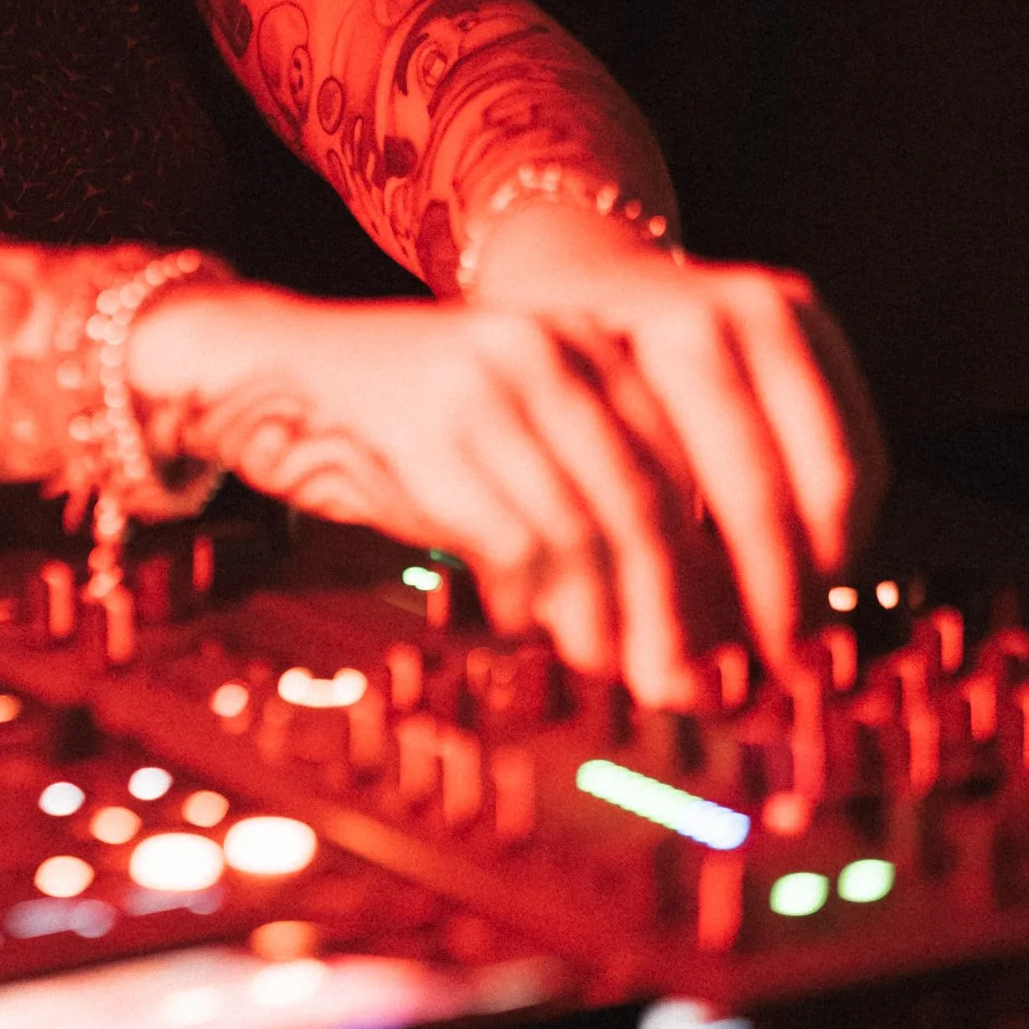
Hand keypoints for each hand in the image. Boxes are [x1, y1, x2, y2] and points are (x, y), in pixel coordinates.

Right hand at [129, 265, 884, 704]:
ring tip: (614, 669)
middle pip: (656, 502)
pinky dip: (534, 601)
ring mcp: (489, 387)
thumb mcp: (522, 428)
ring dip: (609, 621)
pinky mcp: (429, 433)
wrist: (275, 369)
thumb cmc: (412, 423)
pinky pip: (512, 540)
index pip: (702, 463)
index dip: (733, 567)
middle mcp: (552, 350)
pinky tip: (529, 626)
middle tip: (697, 687)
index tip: (752, 645)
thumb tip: (684, 635)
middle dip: (685, 611)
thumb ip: (600, 496)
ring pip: (588, 529)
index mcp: (593, 341)